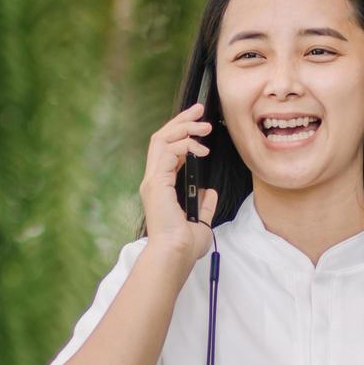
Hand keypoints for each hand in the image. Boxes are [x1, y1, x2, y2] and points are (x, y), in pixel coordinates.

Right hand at [141, 101, 218, 263]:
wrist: (176, 255)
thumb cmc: (185, 245)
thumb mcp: (201, 221)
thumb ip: (204, 204)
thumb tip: (210, 192)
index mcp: (161, 187)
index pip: (166, 149)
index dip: (181, 132)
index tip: (199, 123)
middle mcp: (154, 180)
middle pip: (161, 138)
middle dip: (181, 120)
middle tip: (200, 109)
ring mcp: (152, 181)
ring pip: (161, 139)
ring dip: (184, 128)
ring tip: (204, 126)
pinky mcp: (156, 183)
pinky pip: (166, 152)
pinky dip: (184, 145)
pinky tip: (200, 150)